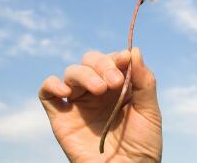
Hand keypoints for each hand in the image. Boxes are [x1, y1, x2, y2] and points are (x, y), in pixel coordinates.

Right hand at [38, 47, 161, 162]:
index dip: (117, 57)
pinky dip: (51, 84)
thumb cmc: (142, 145)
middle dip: (102, 64)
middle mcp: (98, 91)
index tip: (125, 61)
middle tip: (114, 82)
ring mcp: (79, 103)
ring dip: (85, 74)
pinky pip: (47, 93)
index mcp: (120, 86)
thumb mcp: (150, 111)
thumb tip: (134, 50)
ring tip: (100, 89)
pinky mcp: (61, 117)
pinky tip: (65, 89)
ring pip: (72, 72)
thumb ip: (144, 81)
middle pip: (91, 60)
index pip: (113, 59)